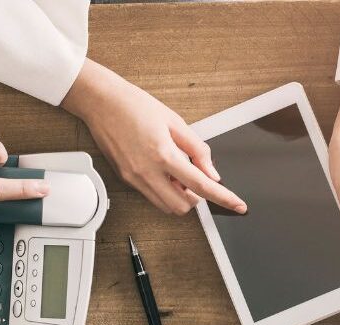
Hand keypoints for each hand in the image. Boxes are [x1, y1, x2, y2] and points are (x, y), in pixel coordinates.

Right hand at [61, 60, 246, 215]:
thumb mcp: (175, 121)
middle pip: (183, 206)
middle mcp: (148, 172)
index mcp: (164, 154)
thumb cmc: (135, 105)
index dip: (223, 198)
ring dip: (180, 198)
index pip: (201, 185)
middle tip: (197, 178)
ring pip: (167, 207)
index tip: (238, 205)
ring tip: (178, 174)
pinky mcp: (126, 180)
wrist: (101, 102)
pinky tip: (164, 173)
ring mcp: (135, 179)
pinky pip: (152, 198)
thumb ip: (197, 149)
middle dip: (196, 198)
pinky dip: (165, 193)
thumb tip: (213, 173)